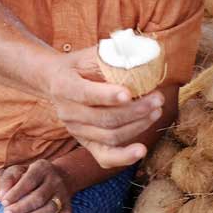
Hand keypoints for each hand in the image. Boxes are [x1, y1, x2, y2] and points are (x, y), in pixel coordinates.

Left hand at [0, 161, 71, 212]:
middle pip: (39, 197)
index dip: (16, 193)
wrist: (57, 178)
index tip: (4, 203)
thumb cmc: (29, 177)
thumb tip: (2, 197)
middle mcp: (55, 180)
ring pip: (50, 209)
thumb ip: (7, 181)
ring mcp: (64, 194)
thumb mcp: (16, 172)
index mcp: (42, 168)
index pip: (29, 181)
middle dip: (21, 208)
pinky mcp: (69, 207)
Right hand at [46, 47, 164, 169]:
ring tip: (156, 111)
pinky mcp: (84, 142)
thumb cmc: (79, 65)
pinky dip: (123, 157)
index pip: (85, 94)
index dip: (107, 95)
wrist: (54, 82)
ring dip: (137, 126)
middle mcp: (67, 112)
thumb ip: (111, 57)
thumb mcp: (89, 55)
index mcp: (64, 85)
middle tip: (157, 99)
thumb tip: (144, 57)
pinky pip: (104, 157)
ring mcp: (75, 130)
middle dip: (135, 111)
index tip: (129, 93)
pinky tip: (140, 151)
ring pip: (109, 136)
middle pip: (104, 118)